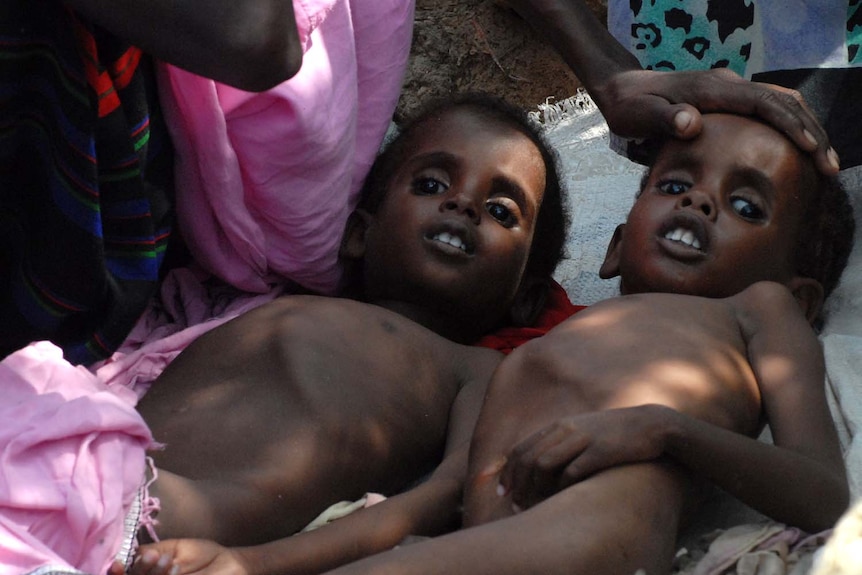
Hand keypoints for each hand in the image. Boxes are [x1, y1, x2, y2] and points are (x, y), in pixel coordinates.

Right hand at [126, 540, 250, 574]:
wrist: (230, 563)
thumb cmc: (202, 556)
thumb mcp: (173, 549)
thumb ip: (150, 551)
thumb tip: (127, 552)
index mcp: (149, 573)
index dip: (116, 572)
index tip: (117, 563)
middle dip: (140, 570)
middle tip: (155, 556)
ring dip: (154, 573)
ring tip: (168, 560)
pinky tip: (176, 568)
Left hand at [498, 405, 676, 509]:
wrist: (650, 425)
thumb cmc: (614, 434)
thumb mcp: (583, 432)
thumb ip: (562, 444)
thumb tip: (538, 467)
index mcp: (559, 425)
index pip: (521, 448)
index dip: (508, 472)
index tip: (503, 493)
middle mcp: (566, 429)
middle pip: (528, 458)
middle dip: (517, 485)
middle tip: (516, 505)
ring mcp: (582, 439)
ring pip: (543, 464)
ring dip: (535, 489)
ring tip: (535, 505)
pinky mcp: (599, 451)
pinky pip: (571, 472)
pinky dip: (561, 488)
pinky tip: (562, 498)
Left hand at [595, 68, 839, 174]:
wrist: (623, 89)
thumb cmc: (630, 106)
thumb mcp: (640, 115)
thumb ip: (664, 119)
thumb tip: (691, 123)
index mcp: (712, 89)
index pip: (763, 104)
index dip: (790, 125)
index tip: (811, 148)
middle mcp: (728, 85)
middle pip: (783, 102)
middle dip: (812, 132)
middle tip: (830, 165)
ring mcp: (731, 90)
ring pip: (782, 103)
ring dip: (807, 128)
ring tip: (825, 160)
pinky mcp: (730, 99)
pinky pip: (770, 108)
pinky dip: (791, 125)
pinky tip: (800, 148)